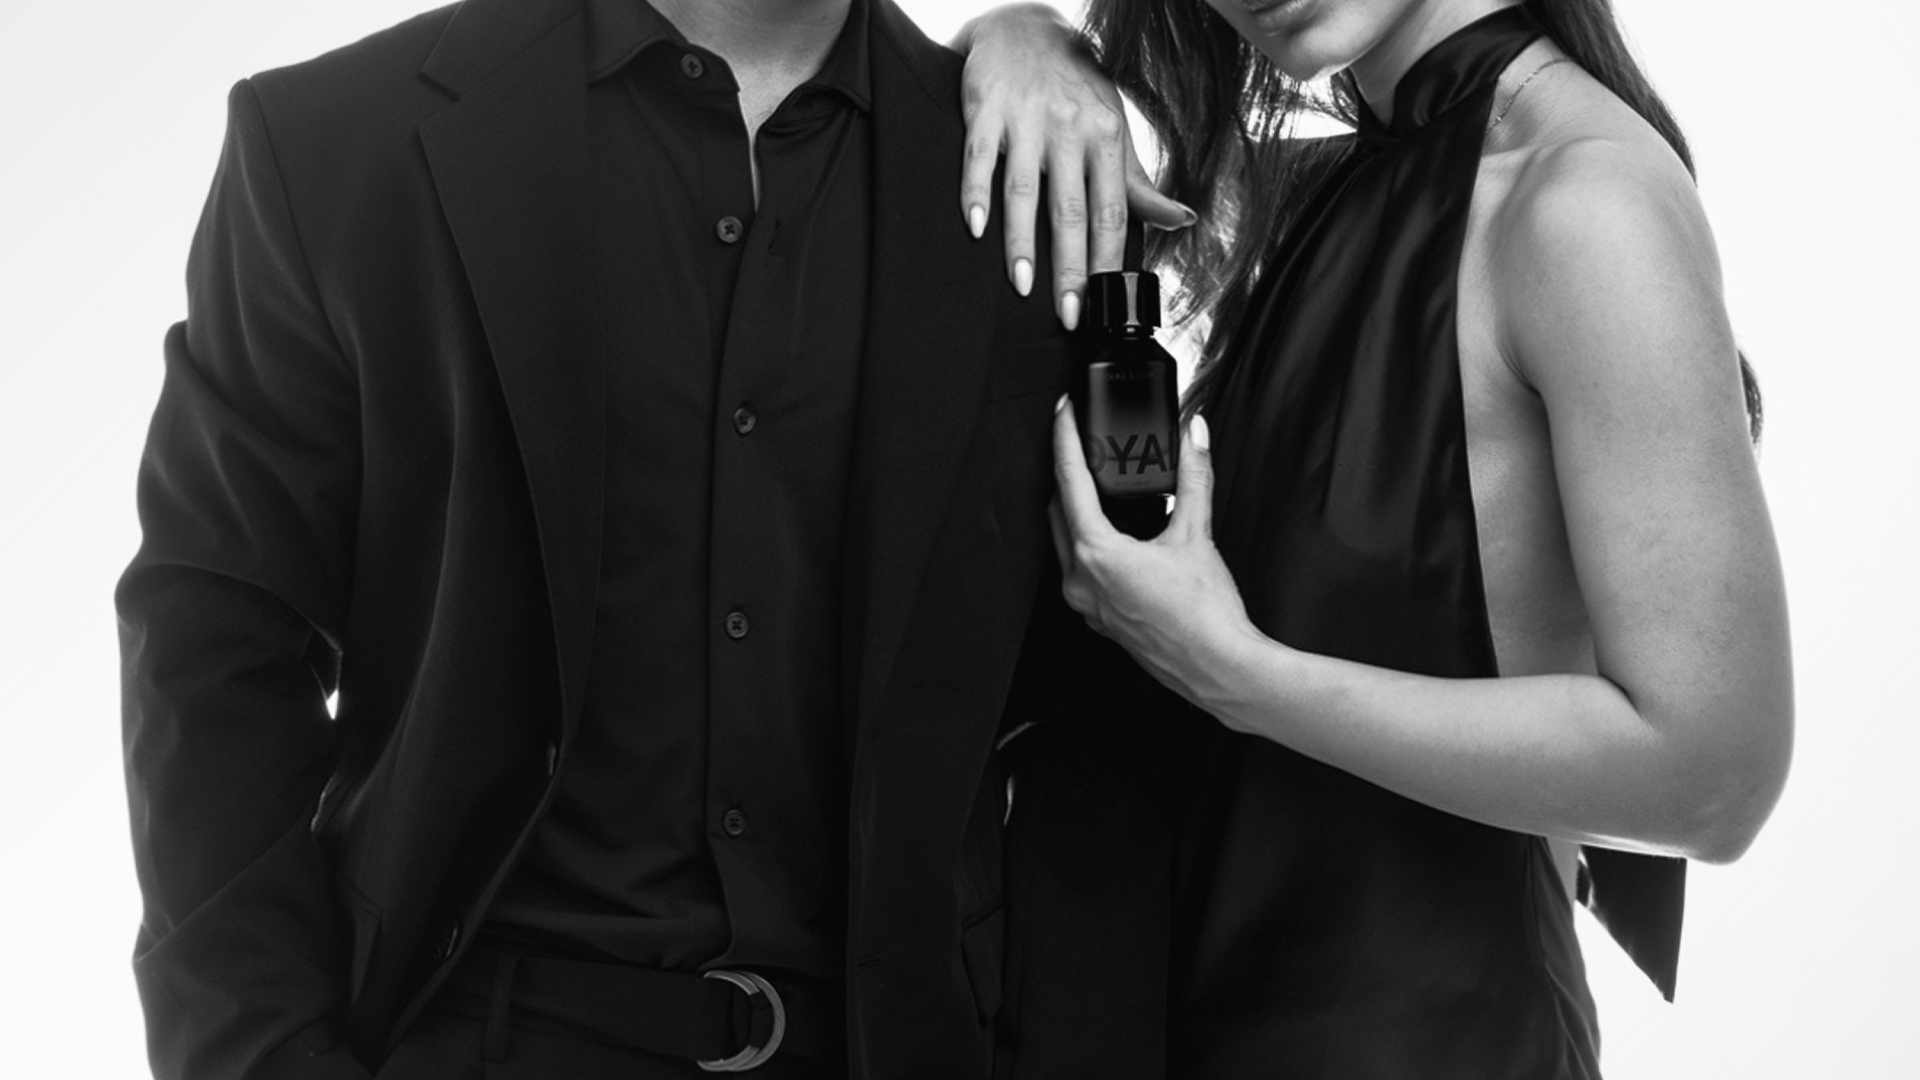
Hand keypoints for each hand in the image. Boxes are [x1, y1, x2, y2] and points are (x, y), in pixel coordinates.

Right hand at [955, 4, 1194, 327]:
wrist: (1024, 26)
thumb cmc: (1073, 86)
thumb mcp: (1112, 127)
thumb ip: (1138, 182)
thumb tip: (1180, 220)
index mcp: (1106, 136)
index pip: (1110, 210)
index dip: (1106, 258)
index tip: (1100, 301)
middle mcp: (1068, 128)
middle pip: (1069, 209)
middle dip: (1069, 266)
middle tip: (1066, 312)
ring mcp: (1025, 118)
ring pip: (1023, 189)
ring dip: (1021, 241)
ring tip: (1023, 284)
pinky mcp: (985, 109)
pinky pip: (979, 158)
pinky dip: (975, 194)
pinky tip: (976, 228)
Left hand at [1049, 399, 1256, 704]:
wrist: (1219, 668)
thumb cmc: (1204, 615)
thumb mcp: (1196, 535)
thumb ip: (1193, 478)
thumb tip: (1195, 438)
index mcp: (1096, 554)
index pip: (1069, 480)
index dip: (1065, 439)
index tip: (1063, 413)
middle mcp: (1081, 580)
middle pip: (1058, 510)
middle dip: (1066, 473)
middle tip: (1080, 444)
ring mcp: (1087, 603)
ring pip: (1065, 541)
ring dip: (1074, 509)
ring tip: (1096, 483)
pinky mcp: (1101, 618)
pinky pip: (1080, 569)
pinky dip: (1088, 542)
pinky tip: (1115, 534)